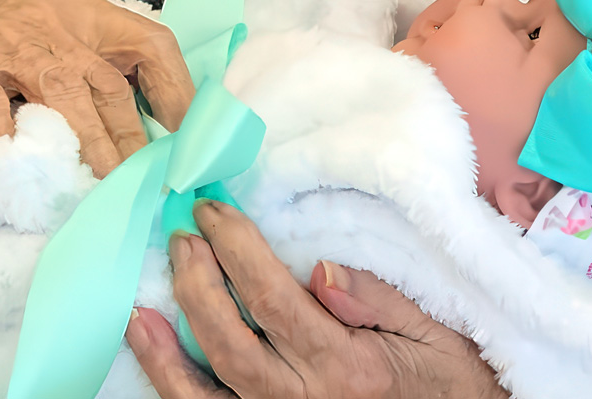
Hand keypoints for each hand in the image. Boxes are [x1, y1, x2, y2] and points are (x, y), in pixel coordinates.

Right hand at [0, 0, 193, 175]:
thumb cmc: (9, 21)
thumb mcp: (66, 22)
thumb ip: (102, 55)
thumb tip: (154, 111)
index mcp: (89, 13)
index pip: (150, 43)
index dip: (175, 89)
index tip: (187, 134)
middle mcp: (59, 25)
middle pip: (108, 83)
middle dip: (133, 135)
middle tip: (151, 177)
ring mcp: (13, 45)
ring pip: (63, 94)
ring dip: (91, 141)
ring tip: (109, 181)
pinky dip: (3, 133)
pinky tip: (18, 161)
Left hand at [126, 200, 507, 398]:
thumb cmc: (447, 376)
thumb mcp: (429, 331)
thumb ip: (375, 300)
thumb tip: (320, 269)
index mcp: (346, 366)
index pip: (272, 300)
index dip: (235, 250)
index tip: (213, 210)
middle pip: (232, 339)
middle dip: (199, 279)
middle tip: (183, 230)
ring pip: (209, 390)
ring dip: (170, 343)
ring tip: (145, 296)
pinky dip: (174, 385)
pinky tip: (152, 345)